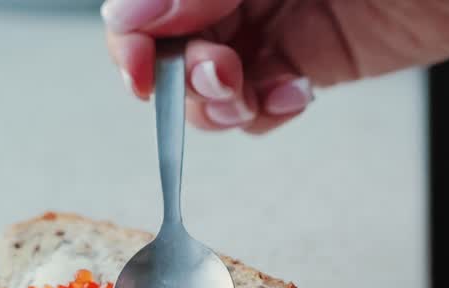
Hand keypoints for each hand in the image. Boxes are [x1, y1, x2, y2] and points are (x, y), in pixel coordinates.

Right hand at [104, 0, 448, 132]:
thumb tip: (133, 14)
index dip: (133, 26)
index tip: (137, 52)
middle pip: (168, 35)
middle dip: (174, 67)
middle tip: (214, 75)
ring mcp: (278, 18)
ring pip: (208, 75)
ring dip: (214, 98)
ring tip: (247, 92)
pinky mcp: (314, 60)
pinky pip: (261, 100)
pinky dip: (261, 113)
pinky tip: (288, 97)